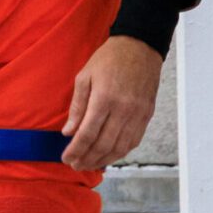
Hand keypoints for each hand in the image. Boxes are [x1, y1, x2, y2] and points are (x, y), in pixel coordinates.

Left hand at [62, 35, 164, 170]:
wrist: (140, 47)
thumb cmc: (110, 59)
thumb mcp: (84, 77)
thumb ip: (77, 106)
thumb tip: (68, 132)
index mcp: (104, 98)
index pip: (88, 134)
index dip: (76, 150)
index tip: (66, 158)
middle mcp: (123, 110)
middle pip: (103, 144)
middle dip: (87, 159)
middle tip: (76, 165)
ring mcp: (137, 114)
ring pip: (120, 147)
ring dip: (104, 159)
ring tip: (90, 164)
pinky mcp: (147, 115)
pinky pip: (134, 140)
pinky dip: (121, 152)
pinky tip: (110, 155)